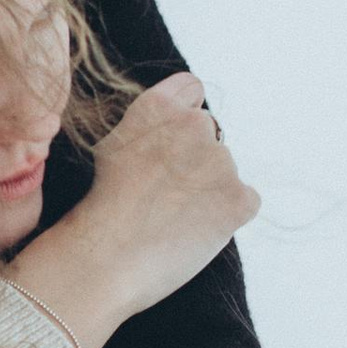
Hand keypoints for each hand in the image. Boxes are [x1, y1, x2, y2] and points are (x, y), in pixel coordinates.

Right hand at [9, 72, 258, 347]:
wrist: (104, 260)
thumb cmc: (99, 212)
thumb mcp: (111, 148)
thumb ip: (147, 127)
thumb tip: (180, 123)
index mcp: (158, 107)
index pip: (191, 87)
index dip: (183, 115)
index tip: (172, 142)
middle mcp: (194, 124)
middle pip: (210, 134)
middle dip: (195, 158)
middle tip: (164, 195)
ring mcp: (220, 161)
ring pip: (224, 171)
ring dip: (209, 190)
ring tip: (171, 220)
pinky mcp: (238, 199)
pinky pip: (246, 201)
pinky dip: (227, 217)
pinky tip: (194, 232)